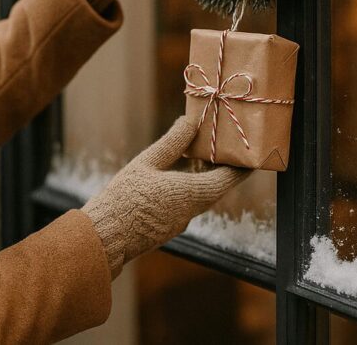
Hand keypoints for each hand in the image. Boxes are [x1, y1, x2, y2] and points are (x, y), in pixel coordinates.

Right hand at [81, 115, 250, 278]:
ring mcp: (180, 222)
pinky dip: (188, 188)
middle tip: (221, 147)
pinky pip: (186, 204)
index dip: (241, 166)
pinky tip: (175, 176)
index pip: (228, 179)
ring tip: (197, 156)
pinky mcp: (168, 227)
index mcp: (191, 193)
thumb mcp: (147, 162)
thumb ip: (173, 142)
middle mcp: (191, 210)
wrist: (105, 236)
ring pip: (200, 196)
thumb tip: (191, 121)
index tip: (251, 154)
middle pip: (216, 187)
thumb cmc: (124, 196)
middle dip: (221, 168)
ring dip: (203, 177)